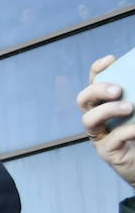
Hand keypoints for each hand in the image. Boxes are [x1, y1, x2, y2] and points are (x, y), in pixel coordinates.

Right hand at [76, 54, 134, 186]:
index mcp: (105, 104)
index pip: (94, 82)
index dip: (97, 70)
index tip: (110, 60)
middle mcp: (98, 119)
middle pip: (84, 99)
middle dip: (97, 90)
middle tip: (117, 89)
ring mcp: (99, 135)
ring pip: (89, 119)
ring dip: (107, 110)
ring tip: (128, 107)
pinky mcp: (107, 152)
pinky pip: (111, 140)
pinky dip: (127, 132)